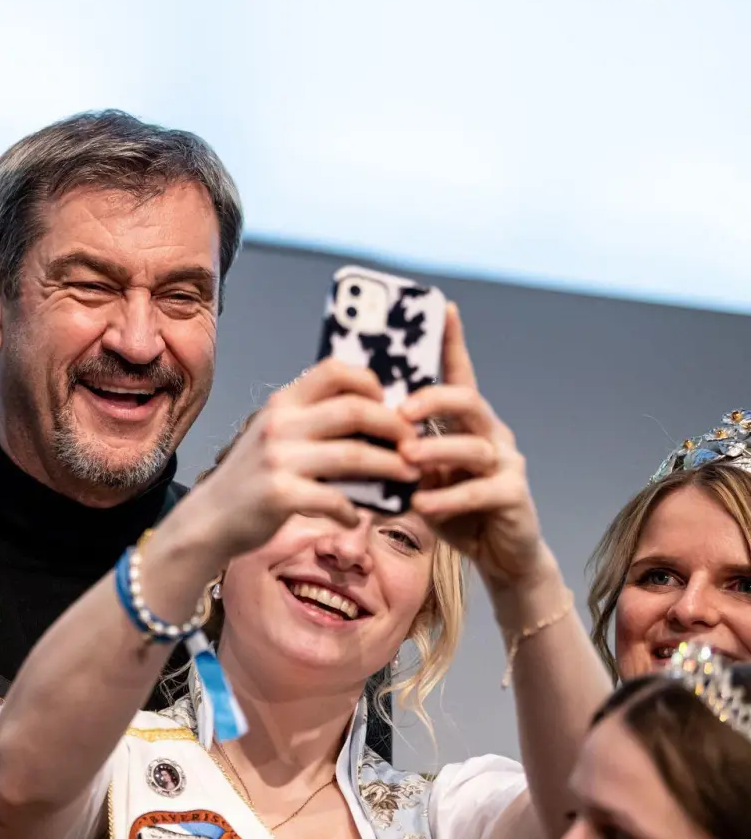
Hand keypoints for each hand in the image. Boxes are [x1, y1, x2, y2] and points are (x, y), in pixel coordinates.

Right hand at [160, 357, 418, 566]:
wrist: (209, 519)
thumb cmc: (251, 479)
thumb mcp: (274, 437)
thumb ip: (310, 422)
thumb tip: (371, 416)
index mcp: (282, 404)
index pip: (335, 370)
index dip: (371, 382)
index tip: (390, 404)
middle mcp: (280, 424)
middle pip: (355, 410)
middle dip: (395, 426)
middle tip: (414, 443)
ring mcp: (279, 459)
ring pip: (355, 455)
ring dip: (392, 466)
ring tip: (409, 475)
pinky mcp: (281, 495)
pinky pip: (337, 499)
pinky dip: (354, 509)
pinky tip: (355, 516)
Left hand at [399, 305, 555, 590]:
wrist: (499, 556)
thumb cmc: (452, 508)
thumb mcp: (420, 474)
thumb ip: (400, 450)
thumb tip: (351, 428)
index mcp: (465, 422)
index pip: (459, 374)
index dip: (453, 343)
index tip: (444, 309)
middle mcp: (490, 434)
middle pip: (468, 400)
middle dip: (432, 401)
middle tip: (400, 413)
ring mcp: (506, 464)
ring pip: (473, 446)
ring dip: (435, 451)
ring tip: (405, 459)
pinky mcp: (514, 497)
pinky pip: (481, 491)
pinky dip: (447, 498)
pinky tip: (421, 504)